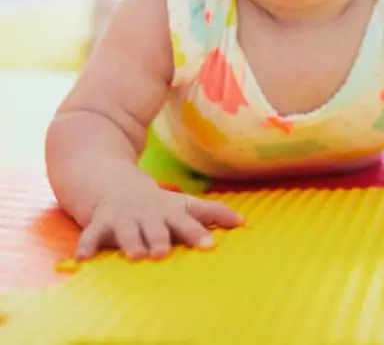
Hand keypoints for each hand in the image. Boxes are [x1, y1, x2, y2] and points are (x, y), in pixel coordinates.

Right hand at [75, 184, 243, 260]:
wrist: (114, 181)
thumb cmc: (157, 202)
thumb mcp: (184, 204)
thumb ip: (212, 213)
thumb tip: (244, 222)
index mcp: (169, 212)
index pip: (188, 222)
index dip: (198, 233)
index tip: (210, 245)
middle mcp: (148, 215)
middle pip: (156, 228)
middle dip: (160, 239)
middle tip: (164, 253)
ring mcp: (124, 218)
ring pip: (127, 231)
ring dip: (132, 242)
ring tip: (136, 256)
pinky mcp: (100, 223)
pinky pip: (92, 235)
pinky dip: (87, 245)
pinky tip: (83, 258)